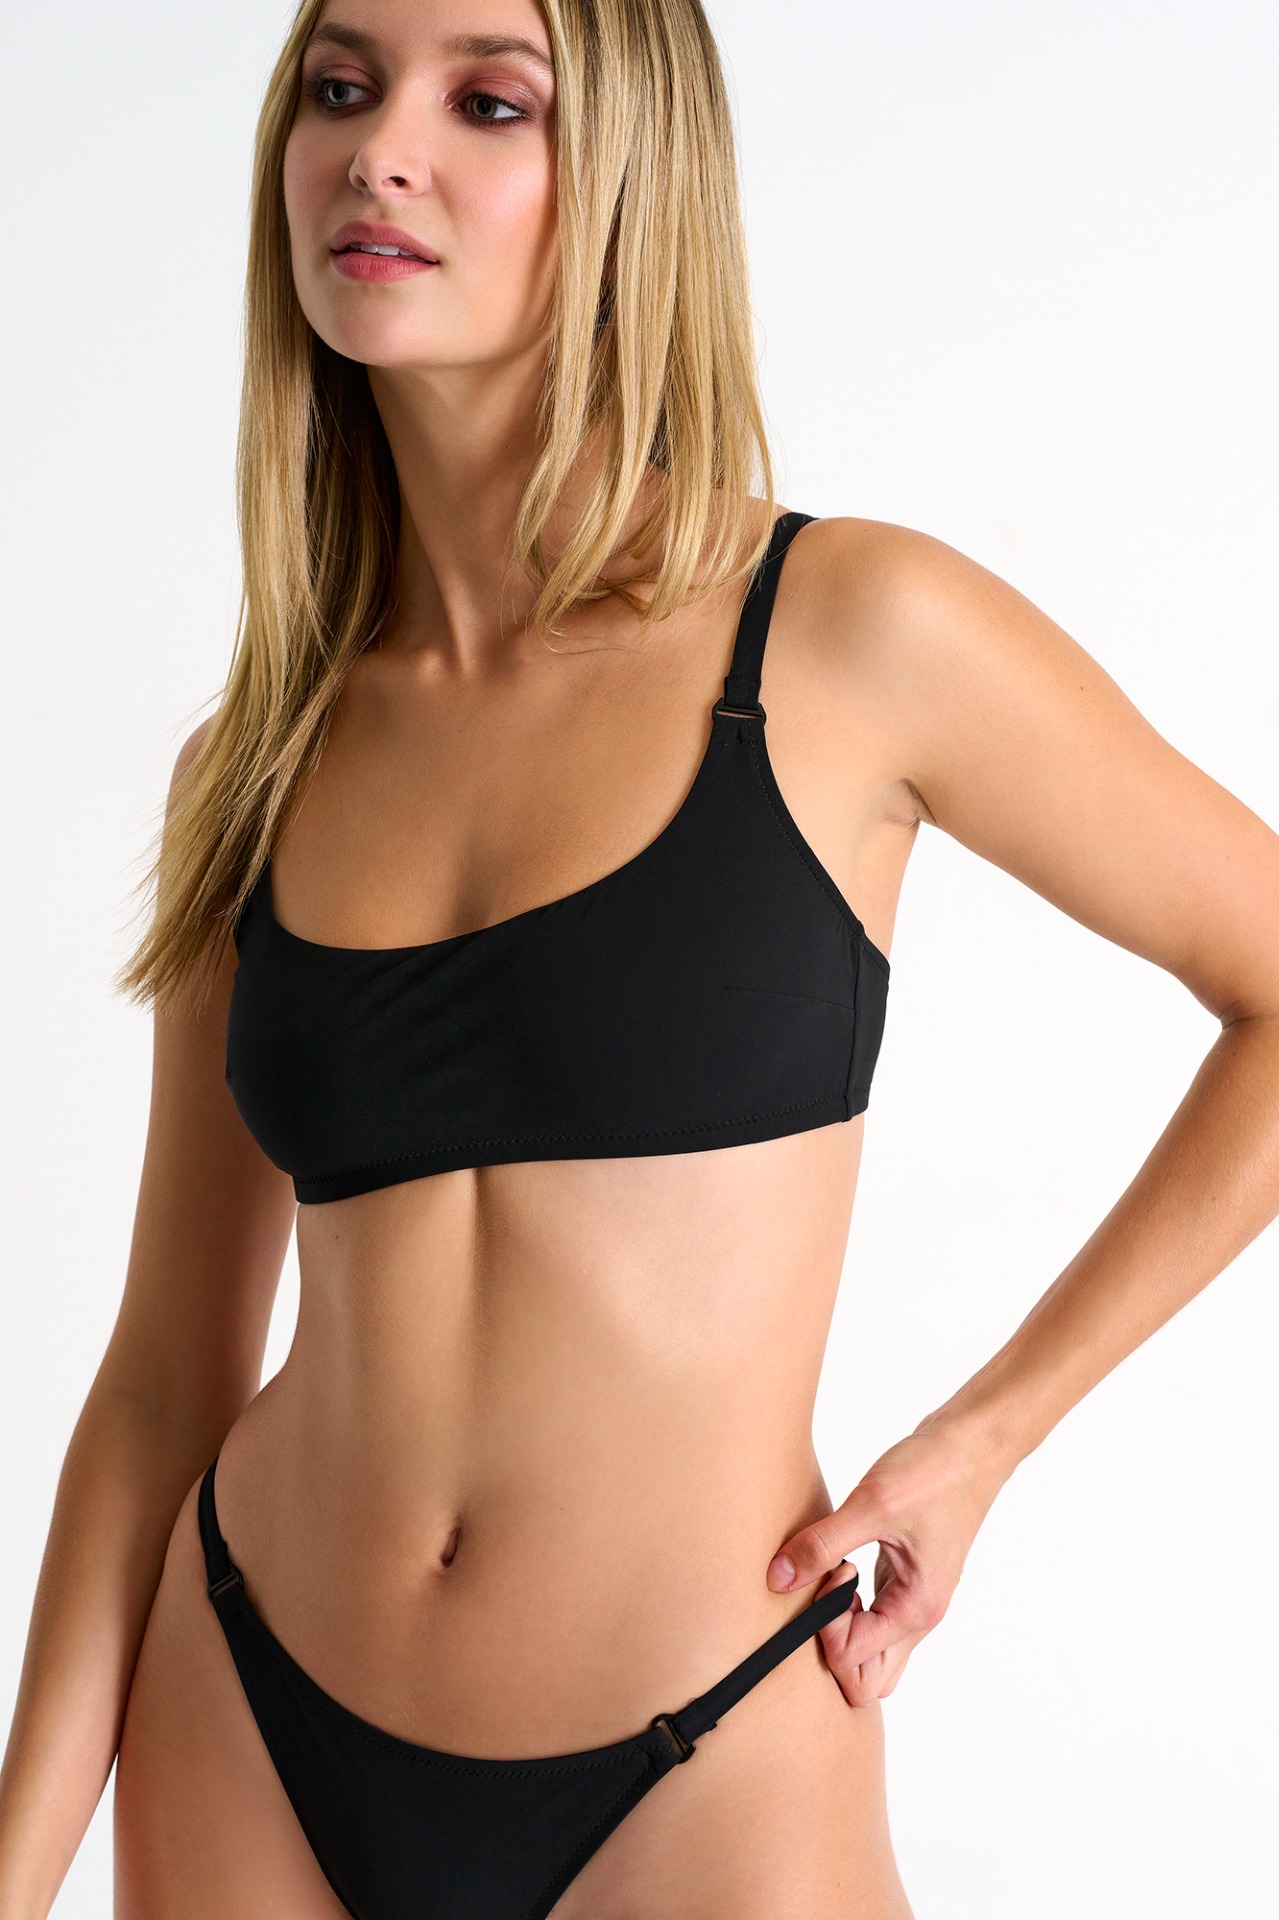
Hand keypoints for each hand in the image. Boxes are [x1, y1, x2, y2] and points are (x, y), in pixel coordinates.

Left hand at [766, 1418, 1011, 1705]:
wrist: (974, 1445)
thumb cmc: (935, 1472)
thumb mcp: (872, 1503)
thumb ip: (822, 1544)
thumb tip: (779, 1578)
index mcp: (916, 1608)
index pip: (854, 1660)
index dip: (825, 1624)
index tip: (830, 1571)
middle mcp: (918, 1615)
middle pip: (867, 1679)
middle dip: (831, 1648)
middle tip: (824, 1590)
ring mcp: (913, 1599)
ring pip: (871, 1653)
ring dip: (841, 1629)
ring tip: (832, 1574)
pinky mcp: (906, 1579)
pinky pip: (873, 1619)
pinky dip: (849, 1608)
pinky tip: (838, 1565)